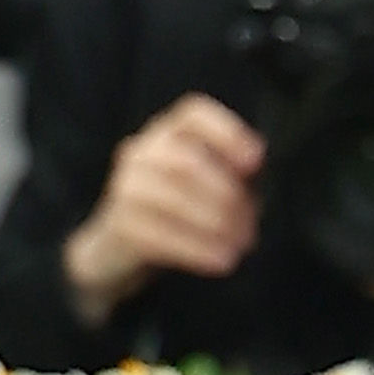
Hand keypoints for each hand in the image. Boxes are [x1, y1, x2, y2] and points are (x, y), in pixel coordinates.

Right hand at [61, 95, 261, 320]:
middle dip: (226, 196)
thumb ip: (236, 175)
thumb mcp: (214, 187)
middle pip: (187, 161)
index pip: (193, 114)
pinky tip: (221, 261)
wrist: (121, 249)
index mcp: (170, 132)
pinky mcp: (118, 223)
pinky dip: (196, 248)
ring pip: (173, 198)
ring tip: (239, 247)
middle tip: (250, 228)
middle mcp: (143, 150)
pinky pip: (159, 234)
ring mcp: (125, 185)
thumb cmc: (181, 211)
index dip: (227, 133)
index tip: (256, 163)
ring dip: (214, 225)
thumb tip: (255, 172)